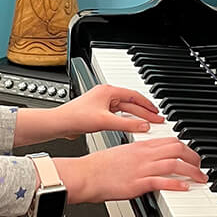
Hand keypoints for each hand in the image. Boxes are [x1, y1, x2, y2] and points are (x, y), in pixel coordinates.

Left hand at [15, 85, 162, 146]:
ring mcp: (102, 103)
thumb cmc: (76, 117)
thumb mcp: (105, 121)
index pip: (134, 95)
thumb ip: (126, 124)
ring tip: (148, 123)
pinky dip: (127, 120)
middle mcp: (106, 95)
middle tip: (157, 119)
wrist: (59, 124)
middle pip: (131, 103)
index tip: (157, 112)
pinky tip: (132, 126)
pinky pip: (118, 115)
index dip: (148, 105)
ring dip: (137, 116)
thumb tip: (144, 126)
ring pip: (125, 109)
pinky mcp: (98, 112)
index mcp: (108, 91)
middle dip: (145, 111)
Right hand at [56, 139, 206, 204]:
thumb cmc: (99, 167)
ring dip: (191, 171)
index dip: (185, 147)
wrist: (85, 174)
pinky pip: (162, 181)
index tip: (191, 155)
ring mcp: (142, 168)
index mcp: (140, 146)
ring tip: (200, 178)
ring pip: (174, 163)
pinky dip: (176, 184)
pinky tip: (185, 187)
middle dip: (193, 157)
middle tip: (200, 167)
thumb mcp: (121, 154)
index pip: (169, 140)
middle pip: (177, 148)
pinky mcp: (137, 183)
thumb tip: (148, 161)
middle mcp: (144, 154)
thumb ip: (137, 156)